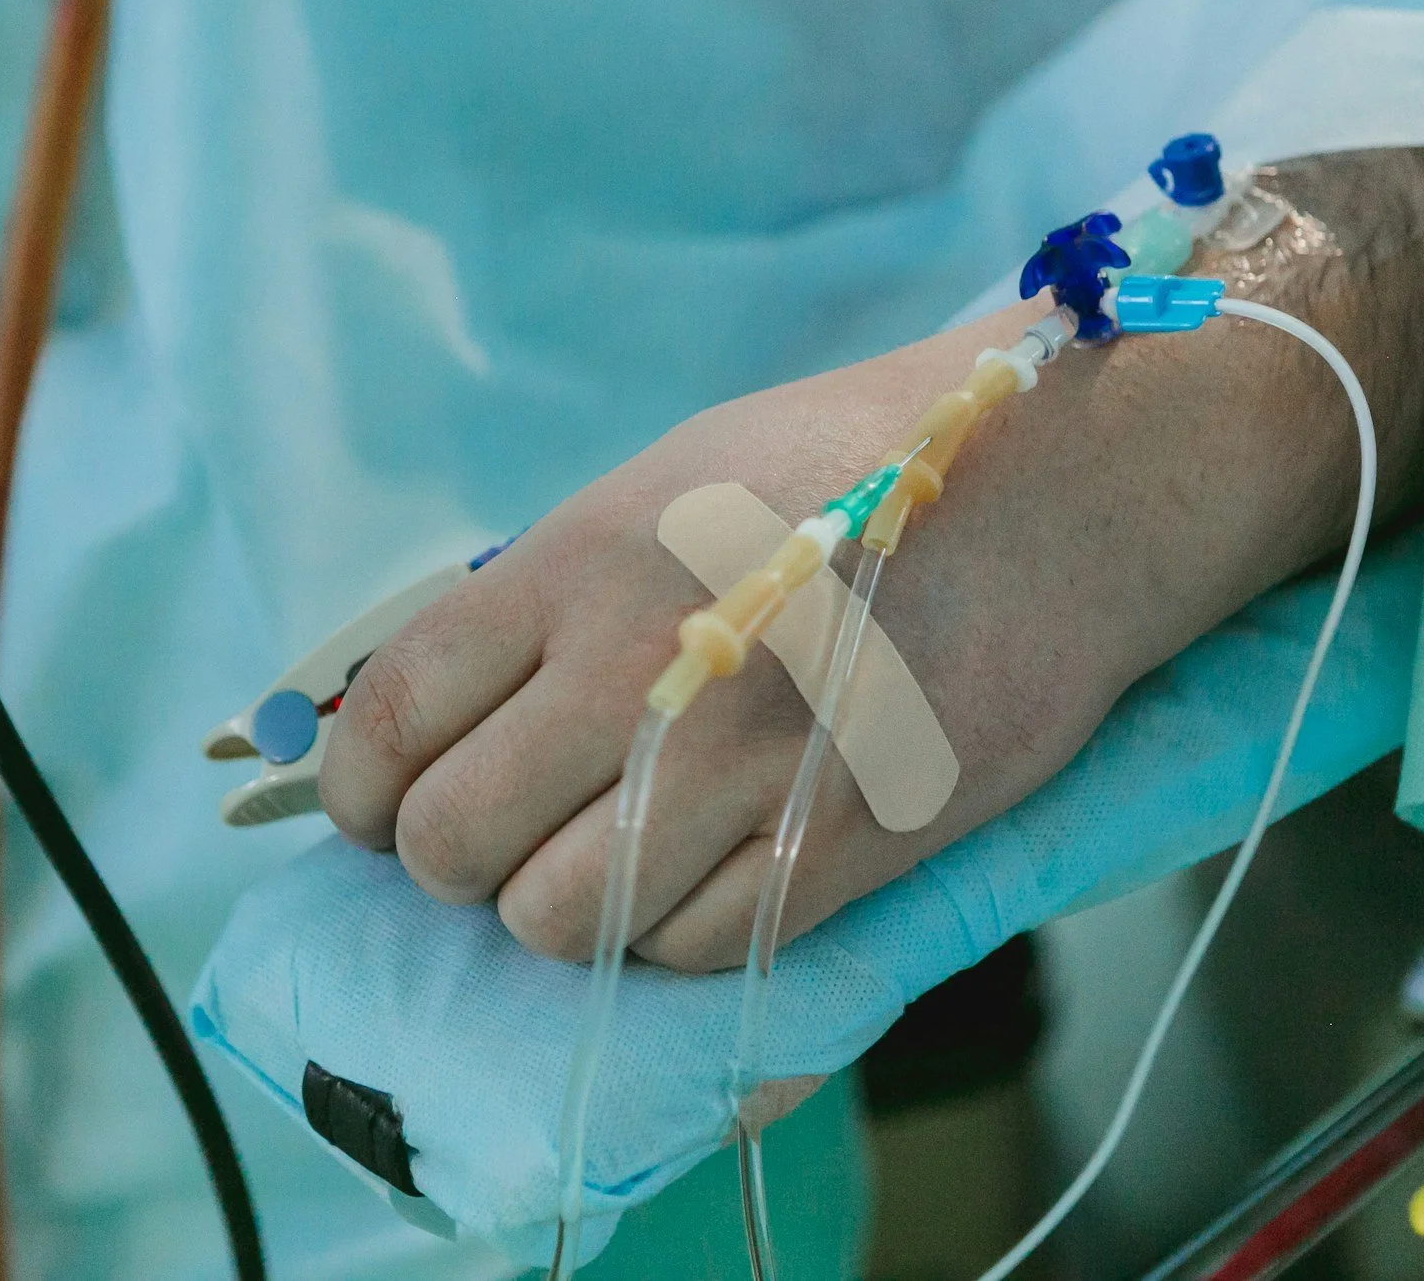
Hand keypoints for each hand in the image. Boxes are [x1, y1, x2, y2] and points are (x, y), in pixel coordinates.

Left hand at [318, 149, 1423, 969]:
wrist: (1062, 488)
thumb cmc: (857, 469)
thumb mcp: (667, 480)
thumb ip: (547, 595)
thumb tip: (439, 718)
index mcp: (582, 558)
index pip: (392, 721)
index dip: (361, 795)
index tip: (382, 812)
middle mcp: (643, 665)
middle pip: (453, 845)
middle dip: (457, 861)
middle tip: (506, 839)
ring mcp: (744, 765)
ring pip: (559, 923)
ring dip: (567, 908)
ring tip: (612, 859)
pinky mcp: (841, 846)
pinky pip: (687, 953)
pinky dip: (676, 935)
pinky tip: (709, 870)